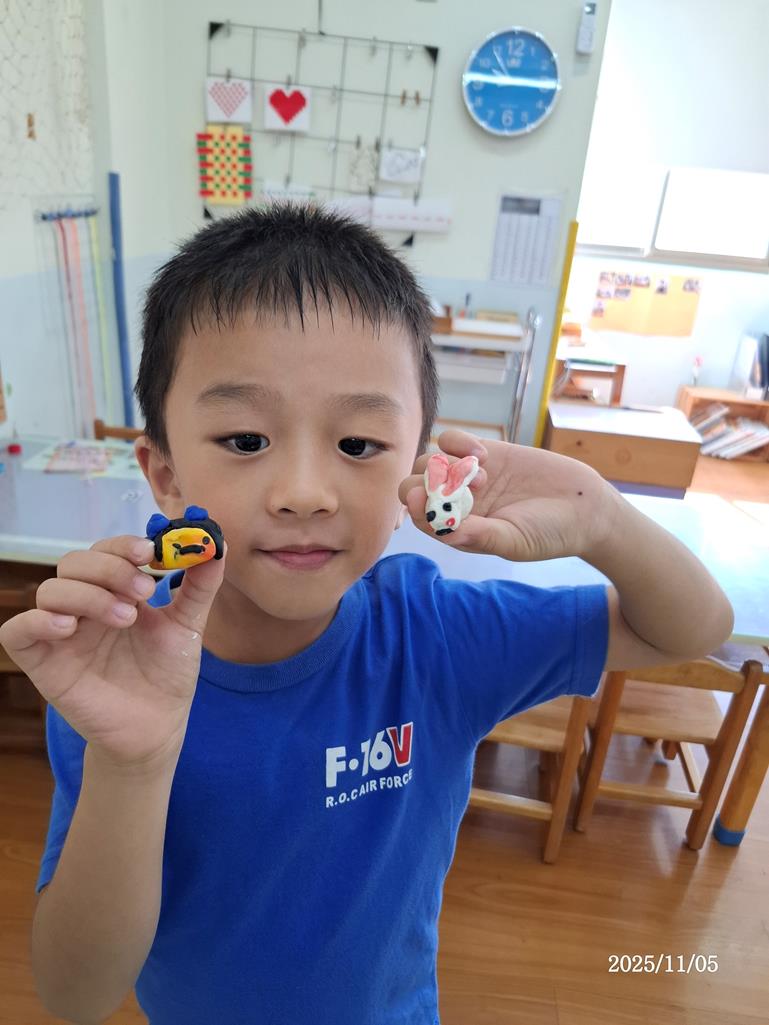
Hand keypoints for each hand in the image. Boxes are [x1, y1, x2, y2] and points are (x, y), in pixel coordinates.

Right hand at [0, 535, 226, 772]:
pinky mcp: (41, 662)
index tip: (150, 553)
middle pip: (74, 563)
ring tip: (125, 618)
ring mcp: (60, 633)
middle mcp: (84, 606)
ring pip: (50, 590)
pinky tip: (69, 629)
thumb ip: (199, 586)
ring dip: (87, 595)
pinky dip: (37, 621)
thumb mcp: (188, 626)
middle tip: (143, 591)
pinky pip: (16, 631)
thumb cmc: (167, 675)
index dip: (123, 545)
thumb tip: (216, 545)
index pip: (106, 551)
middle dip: (110, 569)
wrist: (157, 728)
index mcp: (115, 591)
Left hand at [398, 428, 620, 561]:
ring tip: (483, 476)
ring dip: (447, 464)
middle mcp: (457, 503)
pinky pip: (451, 440)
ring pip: (430, 460)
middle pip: (416, 485)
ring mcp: (468, 476)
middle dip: (427, 481)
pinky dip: (458, 443)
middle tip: (462, 486)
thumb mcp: (514, 541)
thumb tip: (445, 532)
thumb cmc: (549, 533)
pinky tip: (485, 455)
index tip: (422, 497)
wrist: (584, 507)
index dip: (414, 507)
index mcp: (458, 530)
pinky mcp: (485, 453)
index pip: (420, 517)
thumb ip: (479, 536)